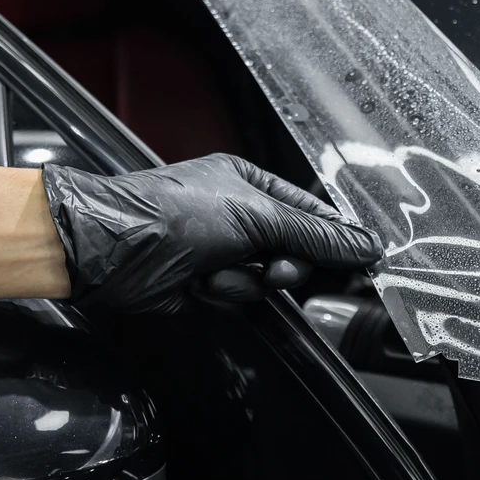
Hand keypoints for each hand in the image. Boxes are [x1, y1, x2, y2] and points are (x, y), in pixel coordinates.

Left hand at [40, 154, 381, 313]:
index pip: (309, 212)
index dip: (333, 237)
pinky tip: (198, 282)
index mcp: (249, 183)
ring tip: (217, 271)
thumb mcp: (256, 215)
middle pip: (292, 251)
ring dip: (245, 282)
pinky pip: (236, 296)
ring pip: (265, 280)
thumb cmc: (174, 212)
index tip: (361, 260)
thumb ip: (313, 234)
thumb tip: (363, 244)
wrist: (116, 248)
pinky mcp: (202, 283)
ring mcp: (219, 249)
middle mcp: (236, 214)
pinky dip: (221, 293)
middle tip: (274, 270)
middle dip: (283, 265)